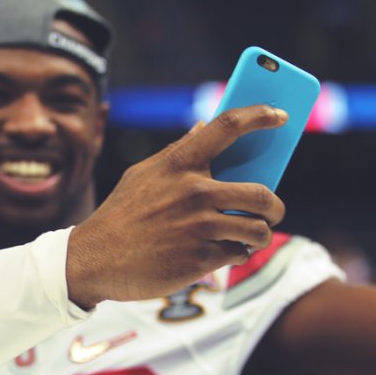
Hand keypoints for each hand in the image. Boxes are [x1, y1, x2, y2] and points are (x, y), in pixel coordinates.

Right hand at [67, 105, 287, 307]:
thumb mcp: (142, 175)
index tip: (282, 115)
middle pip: (263, 193)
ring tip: (249, 236)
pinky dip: (234, 255)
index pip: (228, 126)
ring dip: (259, 235)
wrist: (94, 259)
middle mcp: (194, 192)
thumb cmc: (121, 215)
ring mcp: (199, 227)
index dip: (260, 115)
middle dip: (274, 206)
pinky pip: (238, 254)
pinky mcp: (200, 259)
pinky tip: (219, 253)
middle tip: (272, 211)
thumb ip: (177, 153)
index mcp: (178, 164)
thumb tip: (204, 128)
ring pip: (258, 229)